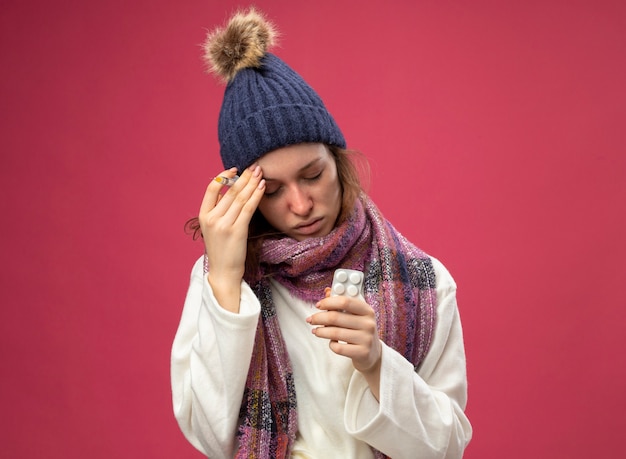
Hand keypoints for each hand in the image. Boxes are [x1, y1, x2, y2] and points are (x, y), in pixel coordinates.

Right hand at [198, 164, 264, 310]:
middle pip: (229, 192)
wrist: (223, 272)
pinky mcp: (237, 231)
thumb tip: (233, 191)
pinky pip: (248, 208)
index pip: (211, 189)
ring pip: (240, 198)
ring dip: (252, 183)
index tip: (235, 169)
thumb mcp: (214, 229)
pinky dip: (256, 196)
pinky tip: (262, 187)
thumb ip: (220, 211)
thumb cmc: (222, 250)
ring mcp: (224, 225)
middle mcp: (212, 219)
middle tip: (255, 166)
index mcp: (203, 216)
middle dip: (244, 177)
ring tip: (261, 173)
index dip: (224, 177)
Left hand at [307, 288, 382, 397]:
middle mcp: (368, 323)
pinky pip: (338, 348)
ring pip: (335, 333)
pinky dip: (331, 344)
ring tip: (315, 330)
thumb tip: (327, 291)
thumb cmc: (360, 330)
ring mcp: (366, 339)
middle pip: (336, 317)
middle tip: (310, 319)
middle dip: (319, 318)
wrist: (372, 353)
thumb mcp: (355, 315)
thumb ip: (342, 303)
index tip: (318, 305)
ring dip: (321, 331)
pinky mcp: (362, 352)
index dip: (328, 302)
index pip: (345, 301)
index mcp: (367, 310)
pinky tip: (332, 342)